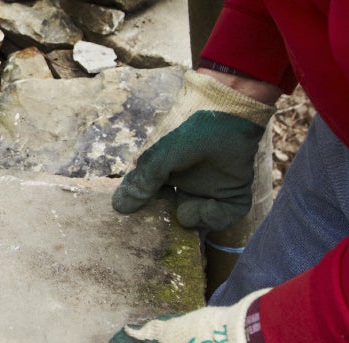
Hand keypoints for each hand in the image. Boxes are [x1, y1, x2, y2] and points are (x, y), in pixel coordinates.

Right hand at [112, 70, 275, 230]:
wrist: (227, 107)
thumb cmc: (186, 127)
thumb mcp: (156, 155)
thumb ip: (140, 183)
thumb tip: (118, 208)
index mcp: (161, 175)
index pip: (147, 203)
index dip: (143, 215)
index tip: (138, 223)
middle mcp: (182, 185)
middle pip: (171, 217)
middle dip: (167, 226)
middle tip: (162, 229)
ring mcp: (206, 190)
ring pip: (196, 220)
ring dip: (191, 220)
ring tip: (185, 212)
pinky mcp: (231, 192)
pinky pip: (224, 217)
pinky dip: (214, 218)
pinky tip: (206, 206)